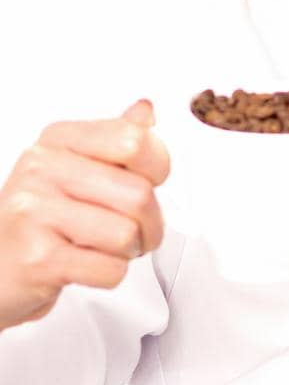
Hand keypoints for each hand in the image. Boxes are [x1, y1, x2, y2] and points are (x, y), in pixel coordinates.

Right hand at [0, 99, 170, 330]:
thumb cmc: (42, 217)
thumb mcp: (77, 168)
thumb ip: (115, 139)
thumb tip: (145, 111)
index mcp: (58, 140)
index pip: (133, 140)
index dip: (156, 168)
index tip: (148, 180)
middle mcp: (41, 168)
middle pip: (138, 194)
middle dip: (150, 222)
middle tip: (135, 230)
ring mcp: (35, 211)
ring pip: (126, 234)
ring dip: (130, 251)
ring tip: (105, 247)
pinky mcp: (38, 257)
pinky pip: (110, 269)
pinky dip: (110, 274)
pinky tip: (86, 264)